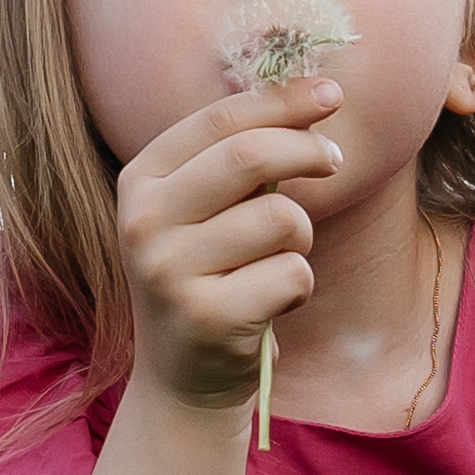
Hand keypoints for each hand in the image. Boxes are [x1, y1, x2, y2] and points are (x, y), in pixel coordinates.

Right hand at [115, 81, 345, 412]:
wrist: (183, 379)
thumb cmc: (209, 277)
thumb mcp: (201, 211)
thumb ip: (236, 157)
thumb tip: (311, 95)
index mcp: (140, 181)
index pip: (220, 120)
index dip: (283, 101)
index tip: (330, 94)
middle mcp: (144, 222)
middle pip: (249, 156)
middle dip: (307, 150)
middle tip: (334, 159)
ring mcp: (169, 271)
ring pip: (282, 218)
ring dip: (301, 237)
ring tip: (276, 261)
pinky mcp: (207, 317)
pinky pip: (293, 273)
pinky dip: (299, 285)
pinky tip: (270, 304)